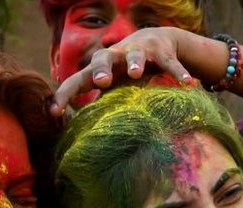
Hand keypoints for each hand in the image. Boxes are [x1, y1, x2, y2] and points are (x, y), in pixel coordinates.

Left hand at [51, 26, 195, 113]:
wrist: (157, 42)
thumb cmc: (128, 70)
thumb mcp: (116, 85)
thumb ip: (103, 101)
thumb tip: (88, 131)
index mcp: (100, 68)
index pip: (77, 80)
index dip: (65, 94)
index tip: (55, 113)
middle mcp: (116, 56)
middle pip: (102, 57)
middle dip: (101, 69)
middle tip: (101, 82)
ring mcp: (139, 51)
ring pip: (134, 55)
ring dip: (134, 62)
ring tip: (136, 73)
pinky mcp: (162, 52)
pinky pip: (170, 63)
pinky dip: (178, 72)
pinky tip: (187, 83)